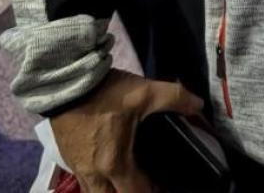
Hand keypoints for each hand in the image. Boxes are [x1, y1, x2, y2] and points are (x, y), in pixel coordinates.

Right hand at [47, 70, 202, 192]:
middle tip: (145, 184)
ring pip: (94, 192)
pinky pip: (84, 179)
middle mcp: (94, 172)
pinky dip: (97, 180)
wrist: (66, 81)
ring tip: (126, 179)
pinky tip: (107, 167)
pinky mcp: (67, 156)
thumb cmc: (106, 92)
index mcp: (115, 163)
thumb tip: (198, 105)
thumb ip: (175, 99)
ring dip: (111, 190)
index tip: (163, 186)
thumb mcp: (146, 92)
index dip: (153, 192)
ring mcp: (78, 165)